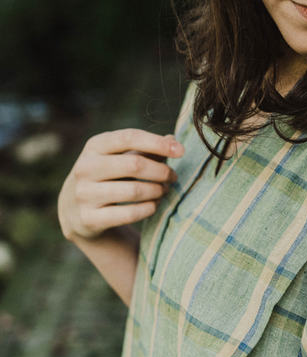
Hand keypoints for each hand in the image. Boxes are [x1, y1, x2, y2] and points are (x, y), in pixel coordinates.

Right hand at [58, 129, 184, 241]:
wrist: (74, 209)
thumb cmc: (107, 175)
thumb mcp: (120, 157)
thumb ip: (145, 148)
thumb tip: (173, 138)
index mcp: (94, 145)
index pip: (129, 137)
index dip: (158, 143)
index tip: (181, 151)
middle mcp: (85, 167)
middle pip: (135, 165)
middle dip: (161, 171)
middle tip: (173, 177)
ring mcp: (84, 194)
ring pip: (134, 190)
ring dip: (157, 191)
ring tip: (163, 190)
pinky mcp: (88, 218)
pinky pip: (129, 214)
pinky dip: (148, 209)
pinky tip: (153, 205)